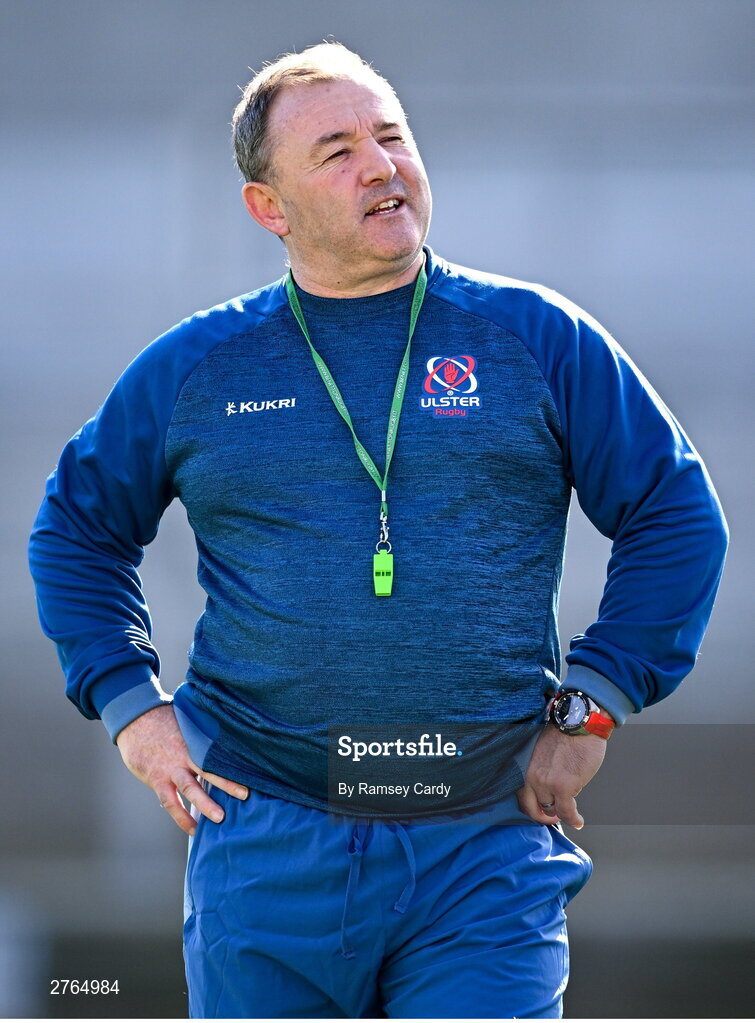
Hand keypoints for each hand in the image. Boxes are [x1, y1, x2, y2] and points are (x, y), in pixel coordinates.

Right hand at [115, 704, 248, 834]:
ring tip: (220, 818)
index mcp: (195, 741)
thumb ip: (203, 735)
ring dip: (205, 804)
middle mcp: (185, 756)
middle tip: (245, 795)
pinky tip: (193, 829)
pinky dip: (182, 817)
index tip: (252, 769)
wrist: (135, 721)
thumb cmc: (165, 721)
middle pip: (208, 770)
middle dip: (227, 783)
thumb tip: (226, 737)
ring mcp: (170, 769)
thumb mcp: (187, 724)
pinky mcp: (157, 780)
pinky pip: (171, 802)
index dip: (234, 762)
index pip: (218, 752)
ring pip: (190, 789)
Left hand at [516, 722, 606, 828]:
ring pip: (551, 810)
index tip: (539, 810)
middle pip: (531, 807)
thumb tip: (546, 787)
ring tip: (569, 815)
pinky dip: (573, 819)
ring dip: (561, 814)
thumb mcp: (541, 750)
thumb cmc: (564, 733)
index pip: (520, 794)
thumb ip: (538, 768)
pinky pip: (566, 812)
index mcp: (523, 765)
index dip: (530, 806)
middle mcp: (530, 775)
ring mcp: (546, 782)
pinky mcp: (564, 787)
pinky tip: (578, 821)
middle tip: (552, 819)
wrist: (578, 722)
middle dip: (542, 816)